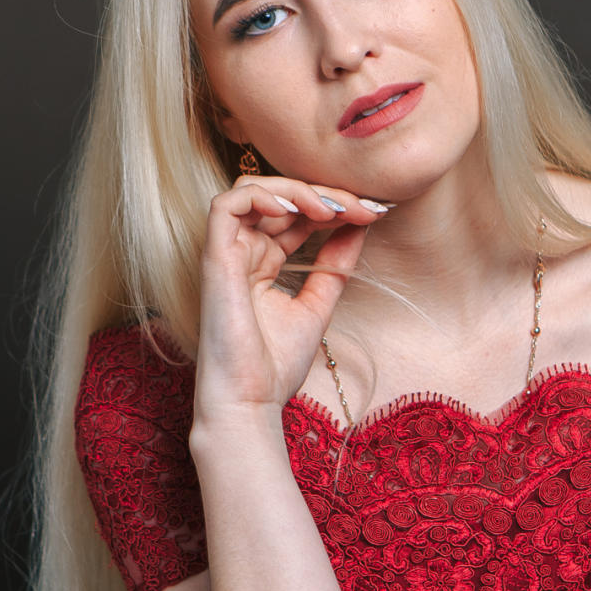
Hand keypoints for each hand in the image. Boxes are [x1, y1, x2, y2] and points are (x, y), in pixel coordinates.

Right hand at [192, 174, 383, 419]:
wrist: (250, 401)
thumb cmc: (274, 366)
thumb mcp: (318, 306)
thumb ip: (334, 266)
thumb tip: (359, 228)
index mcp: (264, 261)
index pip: (298, 214)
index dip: (336, 205)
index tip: (376, 213)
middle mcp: (243, 252)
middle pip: (281, 196)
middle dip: (327, 194)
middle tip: (365, 207)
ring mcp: (227, 253)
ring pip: (254, 190)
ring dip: (298, 190)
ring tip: (333, 209)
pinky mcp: (214, 257)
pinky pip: (226, 205)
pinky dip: (263, 195)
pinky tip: (298, 210)